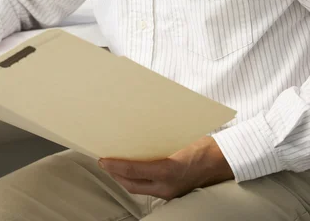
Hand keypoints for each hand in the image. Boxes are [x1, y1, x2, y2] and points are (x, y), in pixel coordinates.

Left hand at [98, 136, 233, 199]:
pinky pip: (150, 189)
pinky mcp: (174, 193)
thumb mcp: (179, 138)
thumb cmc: (204, 145)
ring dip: (126, 179)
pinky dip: (139, 181)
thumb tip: (137, 135)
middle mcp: (168, 186)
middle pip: (133, 185)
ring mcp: (171, 192)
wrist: (224, 160)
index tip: (103, 159)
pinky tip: (135, 172)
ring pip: (140, 189)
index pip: (133, 171)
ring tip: (116, 167)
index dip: (116, 166)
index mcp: (168, 170)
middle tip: (106, 163)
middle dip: (116, 175)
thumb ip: (158, 141)